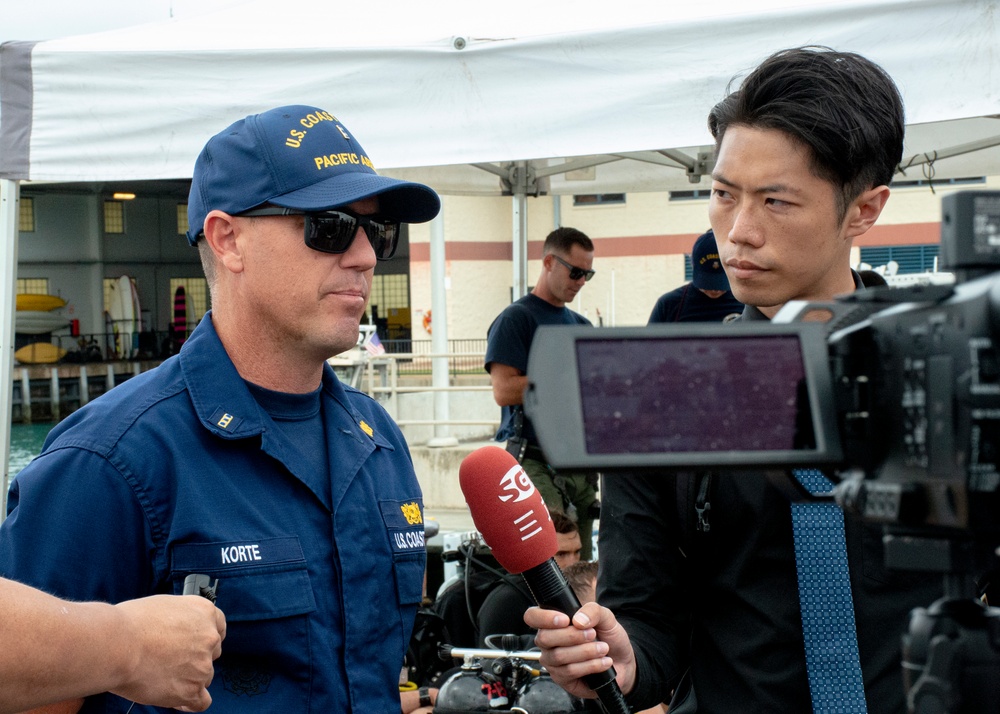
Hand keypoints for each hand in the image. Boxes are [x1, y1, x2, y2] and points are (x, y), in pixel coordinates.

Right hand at [111, 595, 225, 711]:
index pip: (218, 627)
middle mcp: (209, 638)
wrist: (118, 645)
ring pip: (204, 677)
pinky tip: (177, 699)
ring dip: (188, 679)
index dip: (204, 638)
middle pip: (211, 654)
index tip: (195, 644)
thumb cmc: (130, 623)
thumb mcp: (164, 605)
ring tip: (162, 678)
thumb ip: (180, 619)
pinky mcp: (191, 690)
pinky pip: (201, 701)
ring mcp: (202, 665)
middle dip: (194, 658)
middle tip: (171, 662)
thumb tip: (177, 630)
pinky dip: (190, 702)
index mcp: (205, 612)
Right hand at [524, 602, 636, 700]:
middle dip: (572, 636)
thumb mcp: (606, 618)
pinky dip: (590, 665)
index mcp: (553, 622)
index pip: (532, 616)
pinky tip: (604, 662)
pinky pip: (569, 671)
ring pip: (558, 656)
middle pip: (544, 638)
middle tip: (593, 634)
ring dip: (585, 651)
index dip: (544, 618)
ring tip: (603, 648)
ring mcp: (553, 661)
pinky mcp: (562, 679)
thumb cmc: (609, 637)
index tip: (565, 620)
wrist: (623, 662)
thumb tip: (578, 620)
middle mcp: (548, 642)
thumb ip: (593, 611)